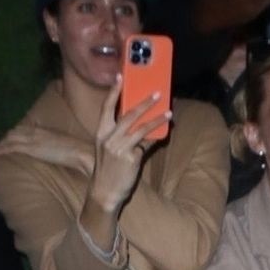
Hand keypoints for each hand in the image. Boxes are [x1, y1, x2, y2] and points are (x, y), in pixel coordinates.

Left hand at [0, 120, 92, 173]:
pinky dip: (1, 148)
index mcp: (47, 131)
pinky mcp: (31, 147)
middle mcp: (38, 132)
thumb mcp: (71, 147)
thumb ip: (63, 147)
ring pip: (12, 137)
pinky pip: (12, 146)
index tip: (12, 138)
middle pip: (17, 131)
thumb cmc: (82, 153)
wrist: (83, 154)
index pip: (27, 129)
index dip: (17, 133)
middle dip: (7, 137)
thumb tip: (64, 153)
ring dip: (2, 142)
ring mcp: (34, 139)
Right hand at [90, 78, 165, 211]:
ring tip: (169, 112)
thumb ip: (123, 137)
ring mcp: (120, 148)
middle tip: (157, 93)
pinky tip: (164, 135)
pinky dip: (155, 139)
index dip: (113, 92)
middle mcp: (109, 138)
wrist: (104, 192)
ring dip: (157, 119)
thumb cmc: (109, 170)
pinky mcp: (131, 159)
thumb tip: (144, 128)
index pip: (107, 107)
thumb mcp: (110, 150)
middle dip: (144, 103)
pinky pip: (146, 145)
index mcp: (101, 132)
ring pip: (141, 129)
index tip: (121, 77)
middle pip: (129, 115)